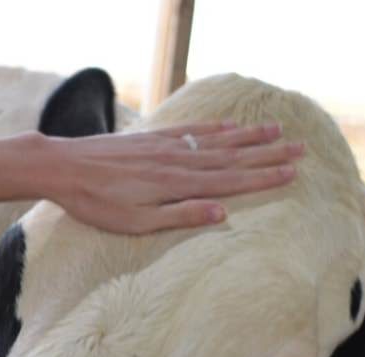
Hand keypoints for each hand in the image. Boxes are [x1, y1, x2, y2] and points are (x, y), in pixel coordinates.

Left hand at [38, 122, 303, 234]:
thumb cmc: (97, 203)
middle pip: (232, 158)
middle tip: (300, 149)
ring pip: (217, 141)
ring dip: (249, 137)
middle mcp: (178, 161)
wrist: (63, 167)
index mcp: (178, 184)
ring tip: (277, 131)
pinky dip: (215, 128)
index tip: (292, 173)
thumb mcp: (136, 222)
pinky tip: (230, 126)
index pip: (231, 181)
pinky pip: (192, 131)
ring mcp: (166, 146)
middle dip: (268, 155)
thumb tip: (221, 211)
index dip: (263, 178)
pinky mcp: (152, 138)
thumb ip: (180, 215)